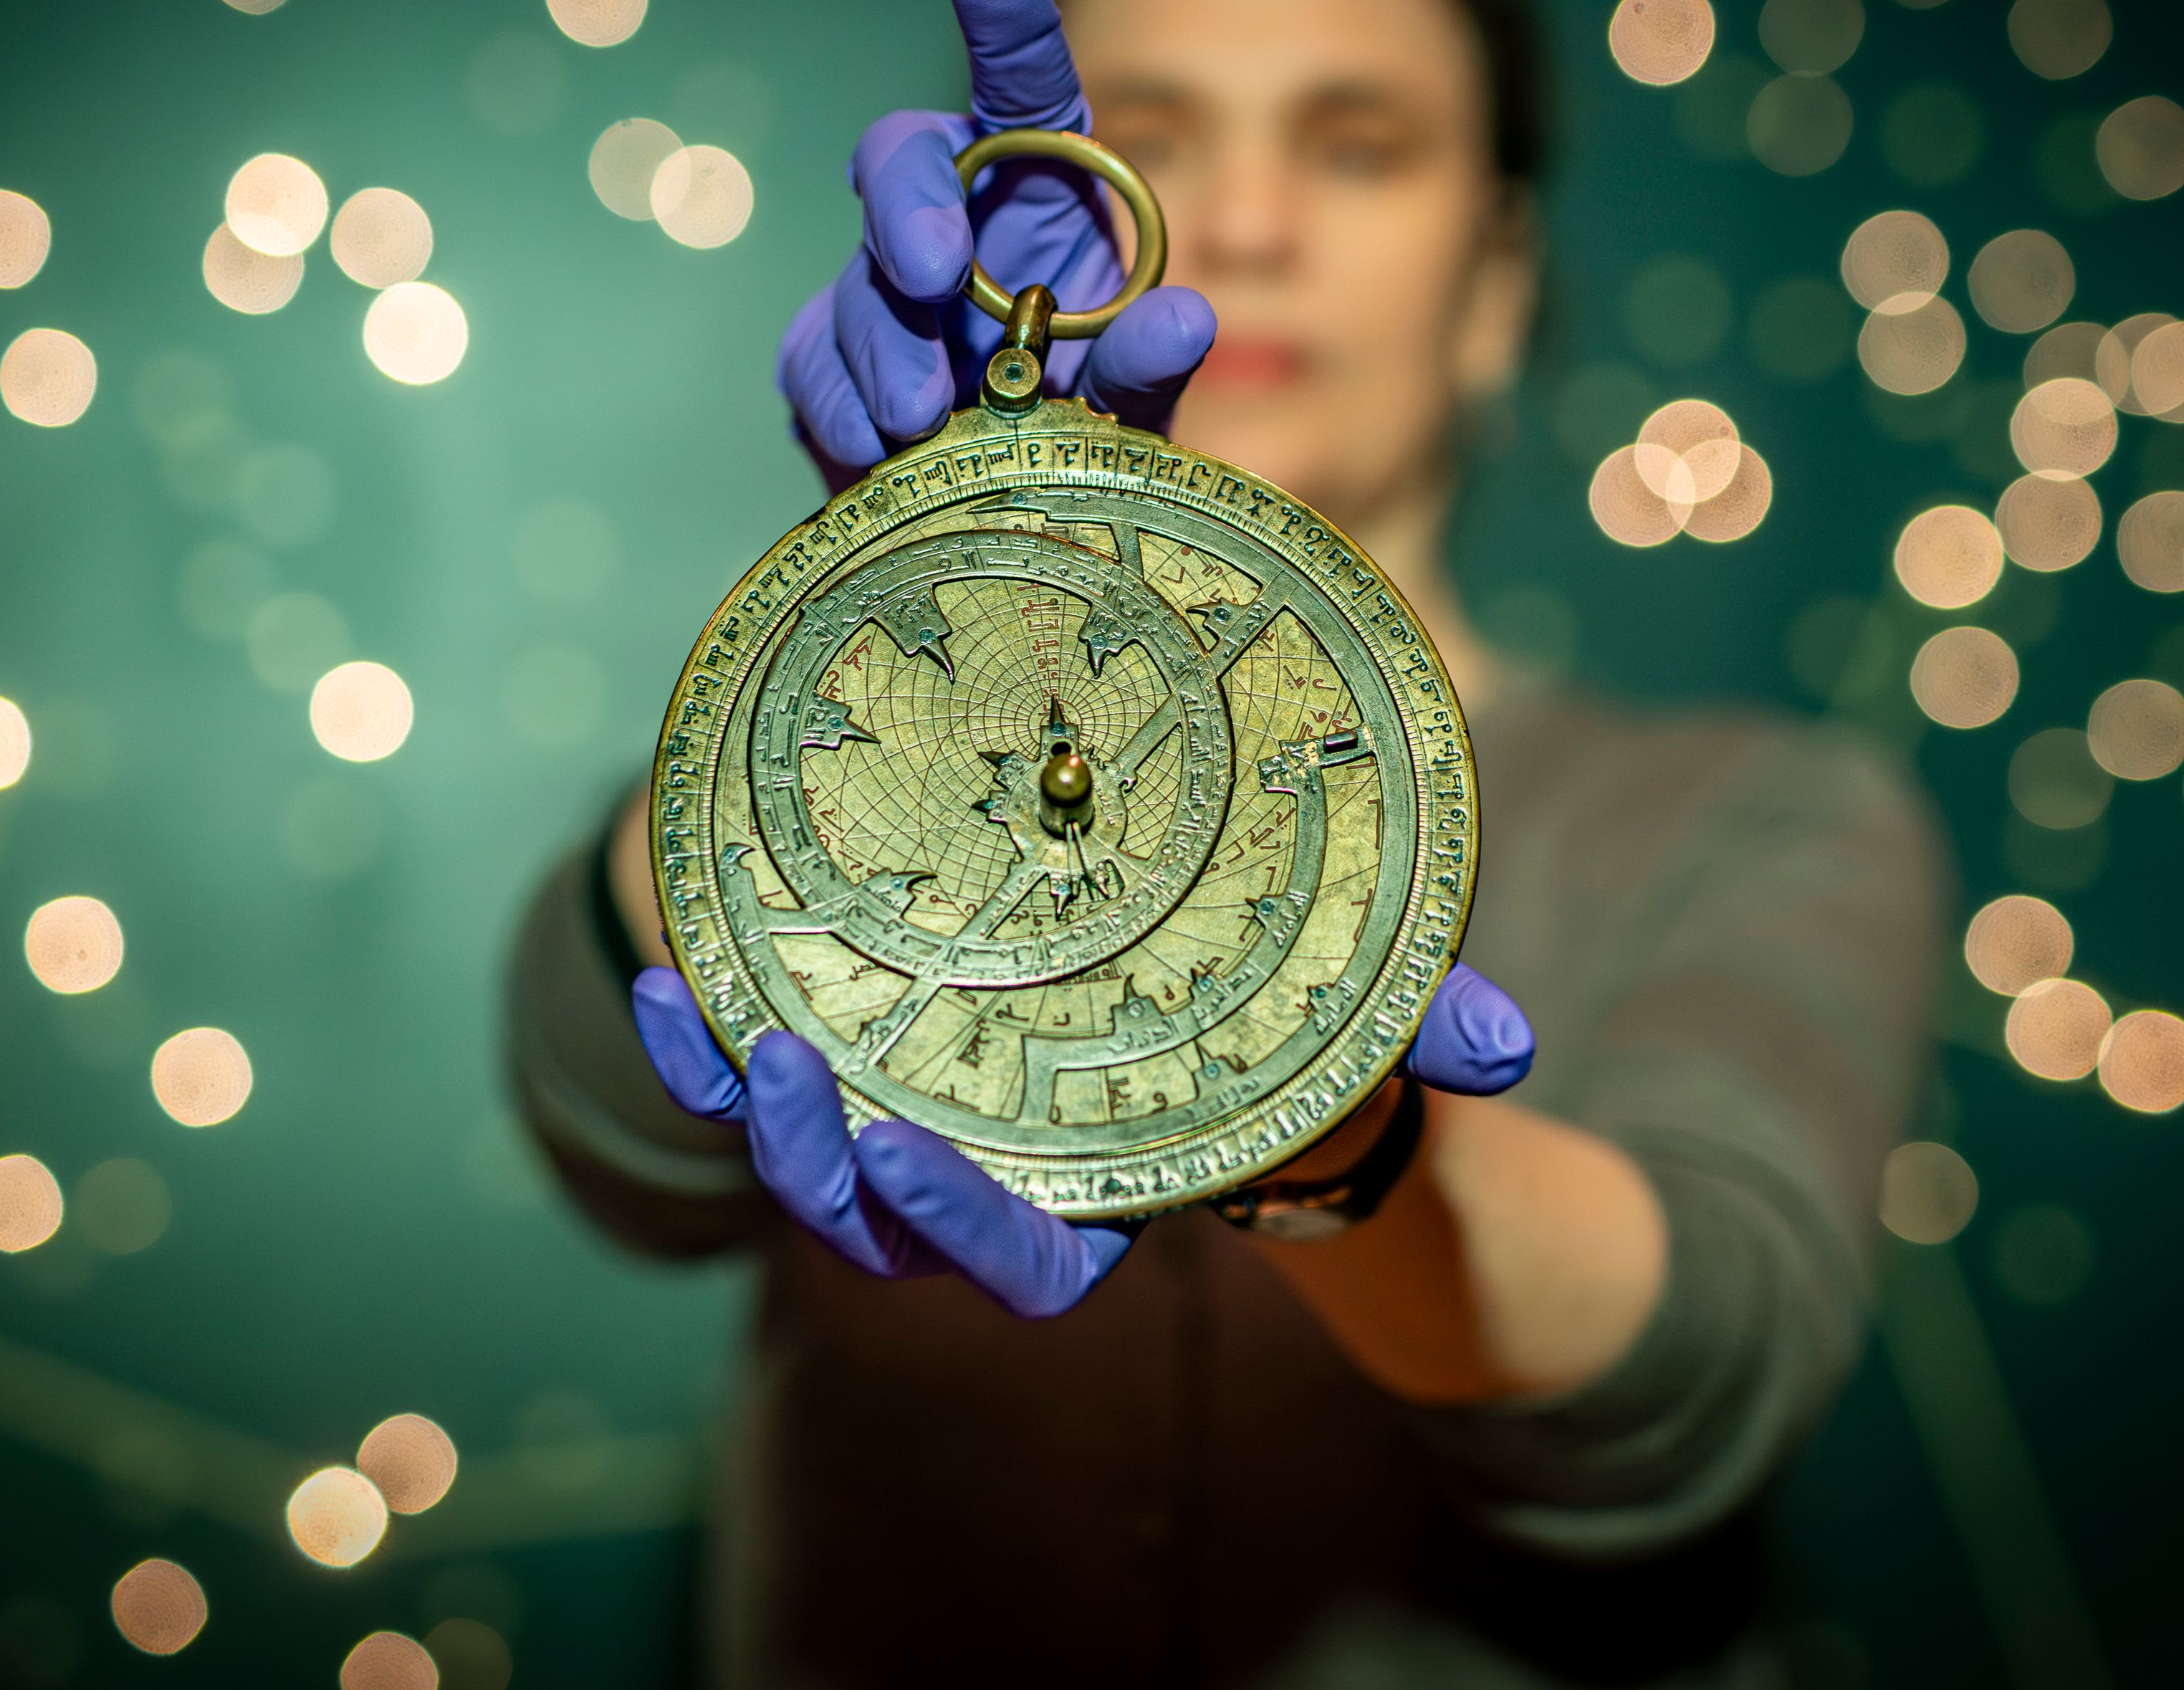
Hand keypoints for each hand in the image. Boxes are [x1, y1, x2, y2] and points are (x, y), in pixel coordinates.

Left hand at [625, 961, 1535, 1316]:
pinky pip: (742, 1077)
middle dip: (825, 1171)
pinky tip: (673, 978)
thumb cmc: (1246, 991)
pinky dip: (697, 1042)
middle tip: (798, 1080)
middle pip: (885, 1225)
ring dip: (747, 1106)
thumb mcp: (1332, 1007)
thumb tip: (1510, 1048)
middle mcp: (981, 1176)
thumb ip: (1412, 1027)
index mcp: (1094, 1191)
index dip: (964, 1229)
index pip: (1030, 1262)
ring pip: (801, 1159)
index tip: (903, 1155)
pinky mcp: (830, 1048)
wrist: (1120, 922)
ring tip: (722, 1018)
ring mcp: (895, 1116)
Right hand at [777, 0, 1217, 489]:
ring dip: (882, 339)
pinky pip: (811, 361)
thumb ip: (1152, 365)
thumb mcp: (1138, 410)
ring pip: (855, 277)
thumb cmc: (1085, 437)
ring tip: (925, 412)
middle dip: (907, 208)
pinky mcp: (831, 363)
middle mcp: (956, 221)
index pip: (1019, 80)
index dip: (1001, 8)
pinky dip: (839, 401)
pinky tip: (873, 443)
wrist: (1012, 527)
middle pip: (900, 159)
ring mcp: (882, 291)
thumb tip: (1189, 319)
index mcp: (1040, 191)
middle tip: (936, 276)